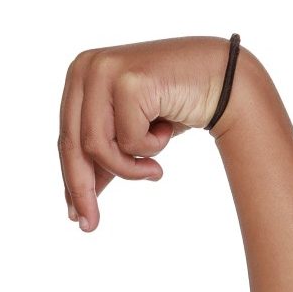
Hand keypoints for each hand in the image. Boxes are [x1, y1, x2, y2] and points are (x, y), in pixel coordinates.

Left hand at [57, 36, 234, 231]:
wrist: (225, 78)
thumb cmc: (175, 106)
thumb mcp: (130, 135)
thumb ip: (103, 161)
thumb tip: (75, 208)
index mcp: (78, 75)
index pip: (67, 139)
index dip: (71, 180)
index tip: (75, 216)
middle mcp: (85, 66)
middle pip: (75, 144)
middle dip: (83, 188)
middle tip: (90, 225)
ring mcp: (106, 70)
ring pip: (98, 146)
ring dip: (130, 167)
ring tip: (155, 169)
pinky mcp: (130, 80)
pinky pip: (129, 139)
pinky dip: (151, 146)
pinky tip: (168, 129)